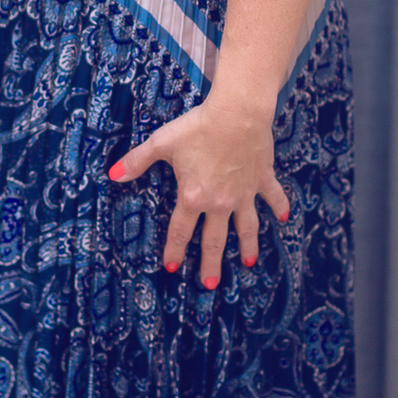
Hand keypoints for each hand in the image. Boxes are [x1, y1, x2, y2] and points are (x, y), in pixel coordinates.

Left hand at [108, 89, 289, 285]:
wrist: (237, 114)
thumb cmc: (197, 127)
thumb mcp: (162, 143)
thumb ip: (137, 161)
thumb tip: (112, 175)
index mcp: (193, 197)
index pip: (180, 231)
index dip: (174, 250)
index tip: (171, 268)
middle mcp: (220, 202)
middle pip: (214, 239)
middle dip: (210, 263)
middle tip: (210, 284)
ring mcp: (243, 193)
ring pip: (246, 227)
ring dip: (248, 246)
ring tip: (248, 264)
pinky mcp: (261, 179)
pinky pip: (273, 197)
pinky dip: (280, 207)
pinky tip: (284, 219)